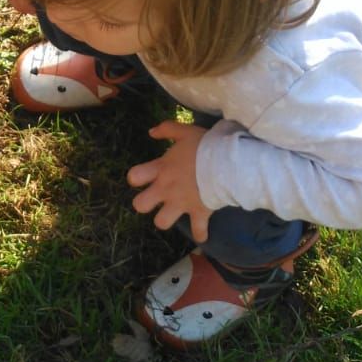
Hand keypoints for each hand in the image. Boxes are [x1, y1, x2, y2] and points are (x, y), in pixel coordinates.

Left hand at [127, 121, 214, 240]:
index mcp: (161, 169)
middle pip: (140, 206)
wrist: (228, 162)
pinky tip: (201, 233)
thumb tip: (151, 132)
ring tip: (173, 213)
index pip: (134, 177)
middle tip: (154, 198)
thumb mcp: (185, 131)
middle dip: (144, 204)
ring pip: (161, 222)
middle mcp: (166, 189)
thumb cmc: (205, 146)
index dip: (135, 179)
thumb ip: (167, 129)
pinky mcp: (199, 213)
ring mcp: (181, 204)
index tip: (142, 178)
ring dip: (166, 219)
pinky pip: (197, 230)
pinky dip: (199, 233)